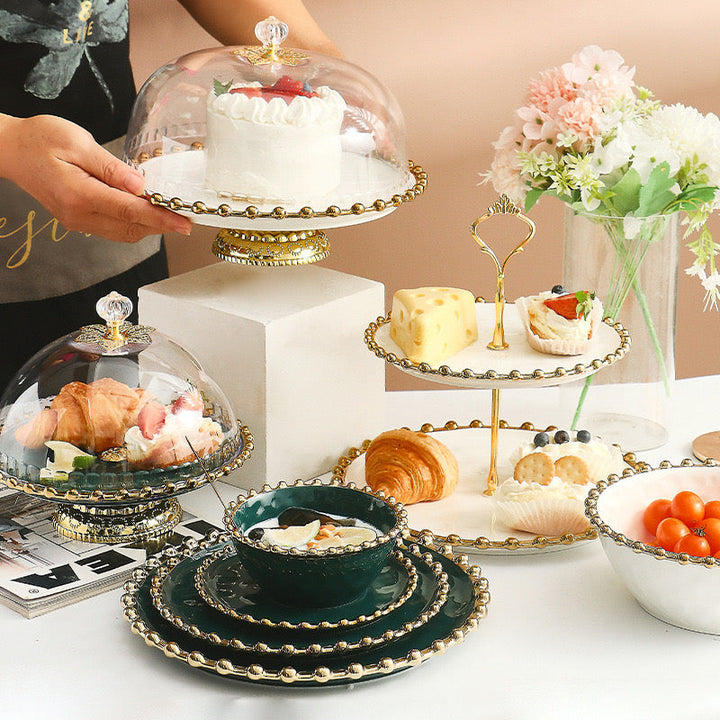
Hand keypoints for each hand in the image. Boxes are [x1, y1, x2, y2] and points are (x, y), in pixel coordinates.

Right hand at [0, 114, 191, 242]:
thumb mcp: (78, 142)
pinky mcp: (78, 221)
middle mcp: (79, 215)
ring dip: (149, 226)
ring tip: (171, 215)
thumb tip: (140, 186)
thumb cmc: (41, 139)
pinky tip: (146, 212)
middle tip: (185, 218)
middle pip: (131, 228)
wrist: (11, 150)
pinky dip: (134, 223)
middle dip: (161, 225)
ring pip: (124, 233)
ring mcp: (78, 222)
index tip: (184, 222)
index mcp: (80, 194)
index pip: (130, 211)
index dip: (161, 218)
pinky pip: (113, 229)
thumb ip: (111, 168)